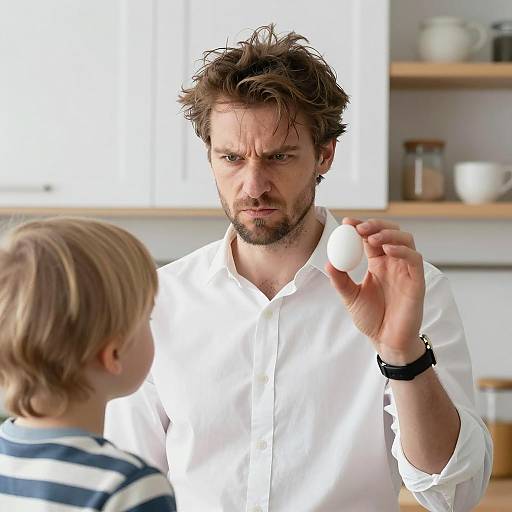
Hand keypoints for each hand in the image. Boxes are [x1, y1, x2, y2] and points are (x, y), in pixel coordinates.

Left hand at [325, 218, 425, 364]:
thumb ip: (340, 280)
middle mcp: (393, 263)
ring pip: (405, 240)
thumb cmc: (371, 319)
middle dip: (375, 225)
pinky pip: (414, 258)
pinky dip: (402, 250)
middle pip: (390, 232)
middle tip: (358, 227)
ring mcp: (406, 270)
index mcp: (377, 264)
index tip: (346, 222)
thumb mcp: (350, 297)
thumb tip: (328, 263)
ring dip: (388, 233)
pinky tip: (387, 249)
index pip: (370, 238)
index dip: (360, 226)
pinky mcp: (417, 281)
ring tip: (371, 238)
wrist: (386, 341)